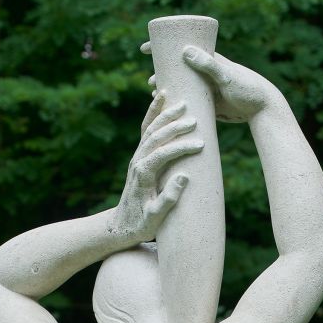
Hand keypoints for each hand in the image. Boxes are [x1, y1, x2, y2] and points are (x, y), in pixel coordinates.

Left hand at [111, 91, 201, 242]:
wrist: (122, 225)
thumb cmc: (140, 225)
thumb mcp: (155, 219)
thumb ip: (167, 200)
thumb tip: (183, 177)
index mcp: (142, 174)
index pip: (162, 154)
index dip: (181, 148)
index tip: (200, 145)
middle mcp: (137, 161)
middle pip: (156, 136)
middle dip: (175, 127)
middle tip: (195, 121)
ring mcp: (137, 156)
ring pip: (151, 129)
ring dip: (167, 115)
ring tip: (184, 103)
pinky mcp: (140, 155)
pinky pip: (146, 129)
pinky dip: (154, 112)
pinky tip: (163, 98)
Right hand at [140, 41, 278, 122]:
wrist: (263, 108)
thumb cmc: (248, 88)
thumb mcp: (226, 76)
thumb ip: (209, 64)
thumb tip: (185, 51)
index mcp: (208, 58)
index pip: (179, 47)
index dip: (160, 47)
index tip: (144, 49)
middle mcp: (205, 71)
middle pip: (177, 68)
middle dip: (162, 73)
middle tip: (151, 82)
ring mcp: (206, 87)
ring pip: (182, 87)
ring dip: (168, 91)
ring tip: (157, 98)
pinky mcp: (210, 103)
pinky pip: (190, 102)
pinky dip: (178, 105)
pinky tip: (169, 112)